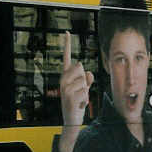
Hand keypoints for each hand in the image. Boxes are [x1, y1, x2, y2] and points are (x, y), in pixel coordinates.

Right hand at [58, 32, 93, 151]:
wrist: (72, 119)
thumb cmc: (79, 102)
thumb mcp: (84, 88)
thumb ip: (87, 78)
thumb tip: (88, 73)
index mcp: (65, 75)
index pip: (67, 57)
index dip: (67, 44)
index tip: (66, 32)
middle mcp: (62, 80)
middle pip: (81, 67)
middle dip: (85, 79)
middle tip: (80, 91)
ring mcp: (64, 88)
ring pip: (84, 81)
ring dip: (86, 91)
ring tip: (80, 99)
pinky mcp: (69, 97)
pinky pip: (86, 91)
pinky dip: (86, 99)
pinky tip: (79, 105)